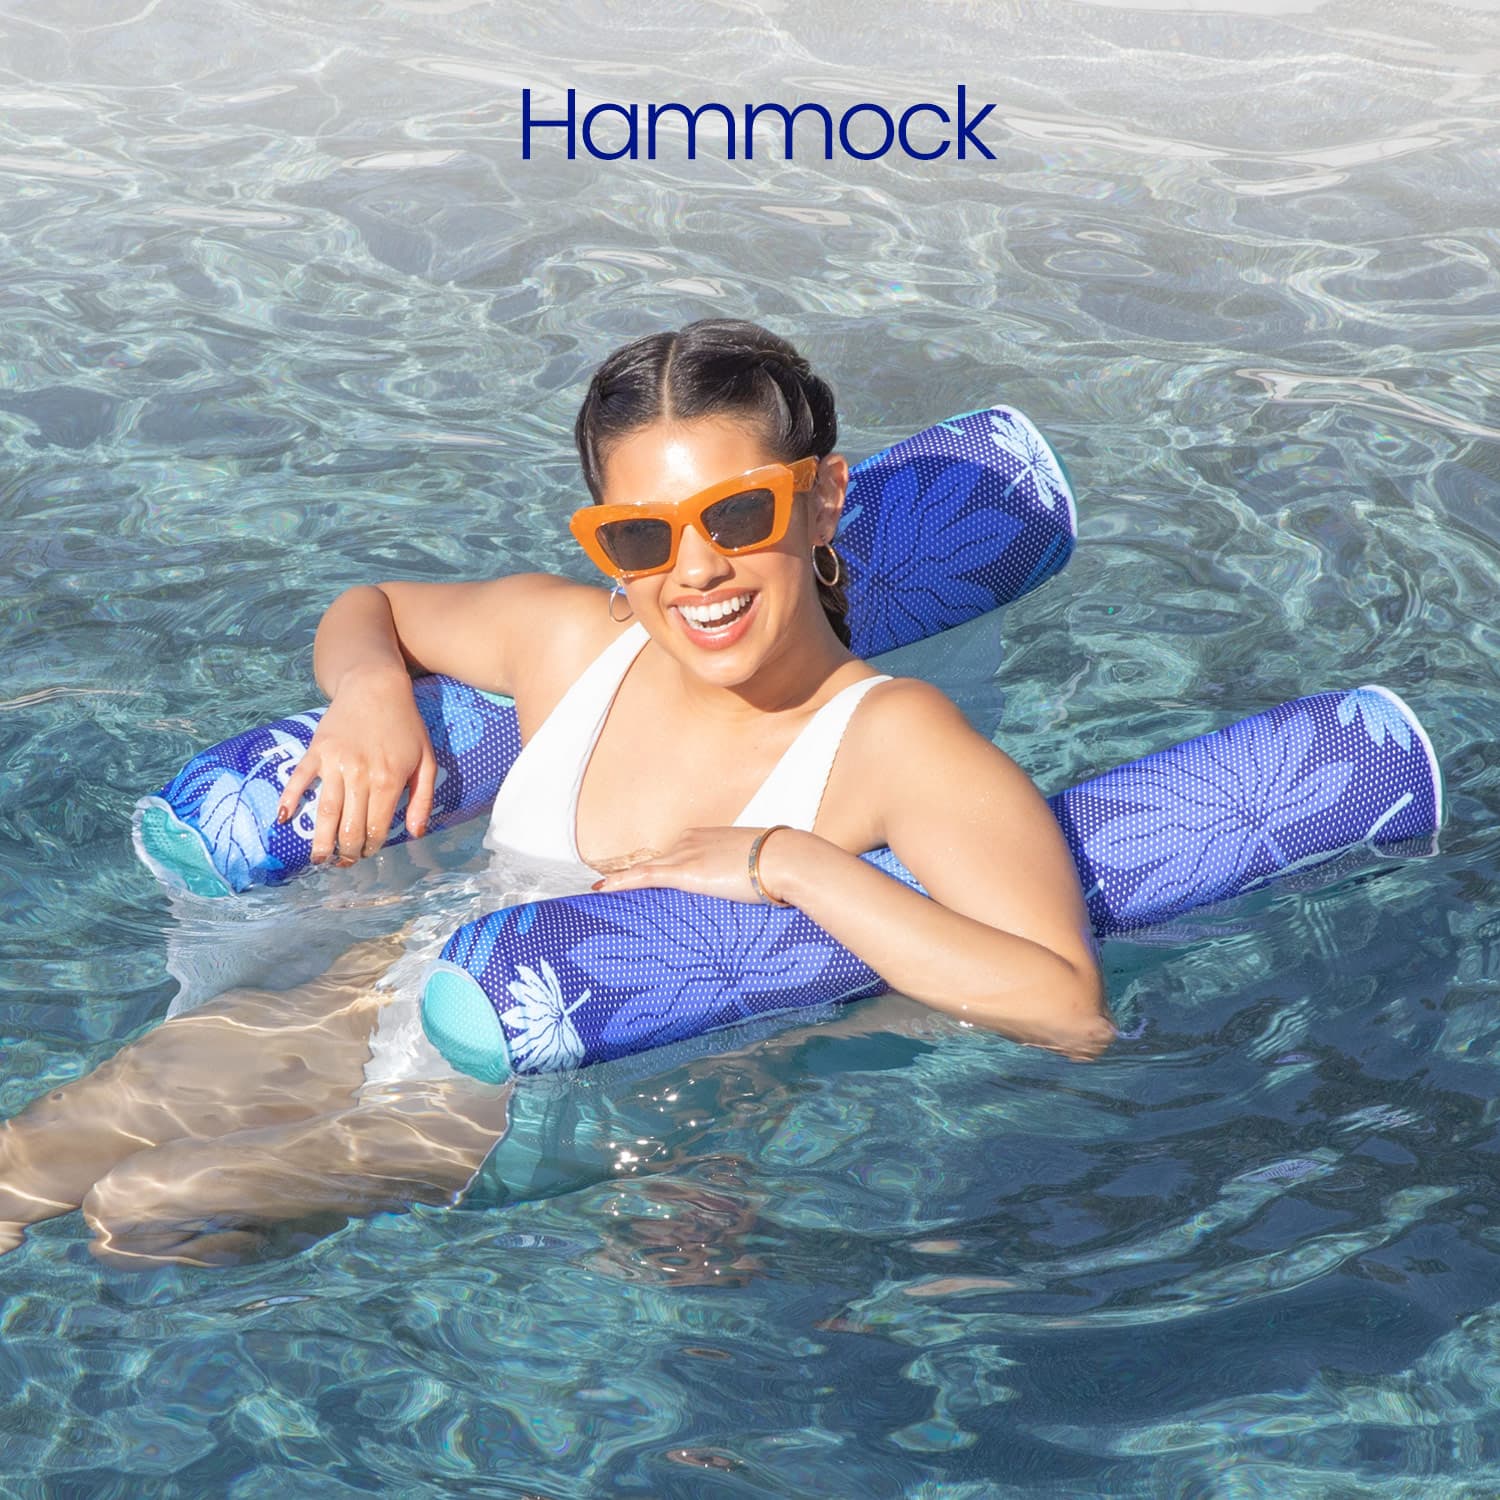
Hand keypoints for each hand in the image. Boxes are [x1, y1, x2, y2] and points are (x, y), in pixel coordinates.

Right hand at [276, 664, 437, 865]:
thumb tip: (416, 834)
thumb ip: (423, 800)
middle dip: (346, 852)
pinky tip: (284, 820)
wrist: (375, 686)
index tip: (368, 853)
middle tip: (344, 862)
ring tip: (319, 859)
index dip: (372, 847)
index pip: (376, 828)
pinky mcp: (316, 751)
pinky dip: (289, 801)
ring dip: (320, 841)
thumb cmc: (405, 726)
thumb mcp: (426, 761)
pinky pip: (299, 780)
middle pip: (349, 827)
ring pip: (325, 813)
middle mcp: (360, 775)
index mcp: (389, 781)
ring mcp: (335, 763)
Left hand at [589, 826, 801, 904]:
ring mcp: (687, 854)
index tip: (650, 879)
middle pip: (657, 862)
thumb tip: (757, 889)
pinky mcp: (685, 872)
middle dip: (638, 878)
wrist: (787, 860)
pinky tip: (601, 889)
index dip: (661, 869)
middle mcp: (692, 840)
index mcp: (709, 837)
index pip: (676, 854)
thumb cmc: (783, 865)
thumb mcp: (760, 866)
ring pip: (646, 870)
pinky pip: (644, 876)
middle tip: (616, 893)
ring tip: (602, 894)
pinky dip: (620, 882)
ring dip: (624, 883)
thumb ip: (748, 874)